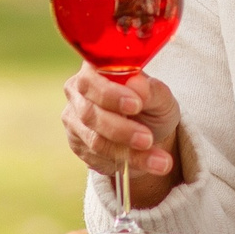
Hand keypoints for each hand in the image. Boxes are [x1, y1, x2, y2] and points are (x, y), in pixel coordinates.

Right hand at [62, 65, 183, 208]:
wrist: (149, 134)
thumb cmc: (152, 106)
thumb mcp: (161, 97)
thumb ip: (151, 90)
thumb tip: (137, 84)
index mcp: (94, 69)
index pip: (91, 80)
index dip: (111, 95)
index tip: (136, 106)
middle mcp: (77, 92)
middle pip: (89, 114)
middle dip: (121, 130)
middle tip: (148, 139)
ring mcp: (74, 120)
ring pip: (95, 141)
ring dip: (130, 153)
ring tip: (161, 161)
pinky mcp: (77, 145)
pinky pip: (98, 158)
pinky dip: (126, 164)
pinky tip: (149, 163)